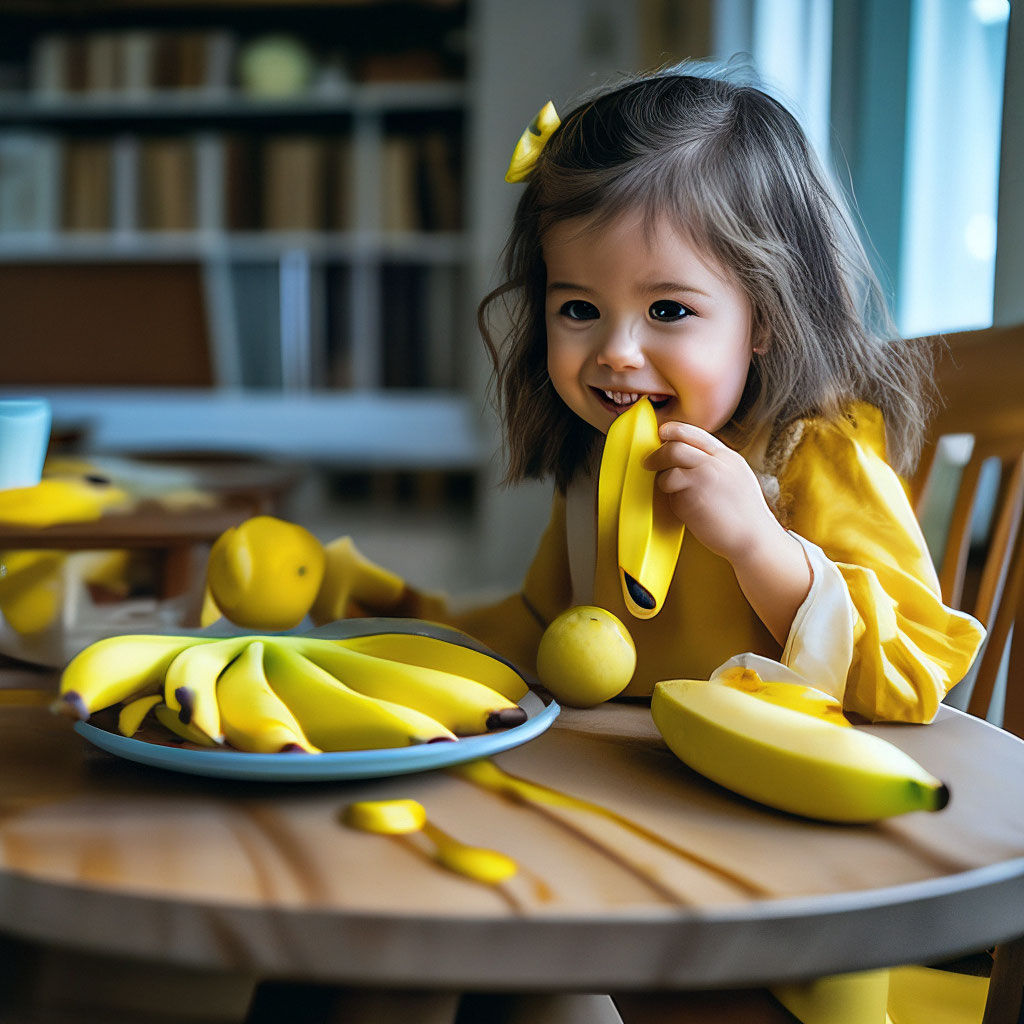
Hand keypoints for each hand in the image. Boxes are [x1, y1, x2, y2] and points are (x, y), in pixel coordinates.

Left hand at [645, 420, 811, 644]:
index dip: (674, 430)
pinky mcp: (691, 497)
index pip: (695, 433)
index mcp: (727, 457)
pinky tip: (685, 509)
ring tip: (668, 489)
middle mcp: (715, 463)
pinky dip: (671, 498)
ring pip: (669, 465)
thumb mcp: (736, 478)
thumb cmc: (744, 516)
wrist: (754, 539)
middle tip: (648, 462)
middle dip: (658, 453)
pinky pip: (670, 492)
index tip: (662, 433)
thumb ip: (715, 466)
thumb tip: (687, 460)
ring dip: (662, 477)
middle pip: (676, 445)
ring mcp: (703, 478)